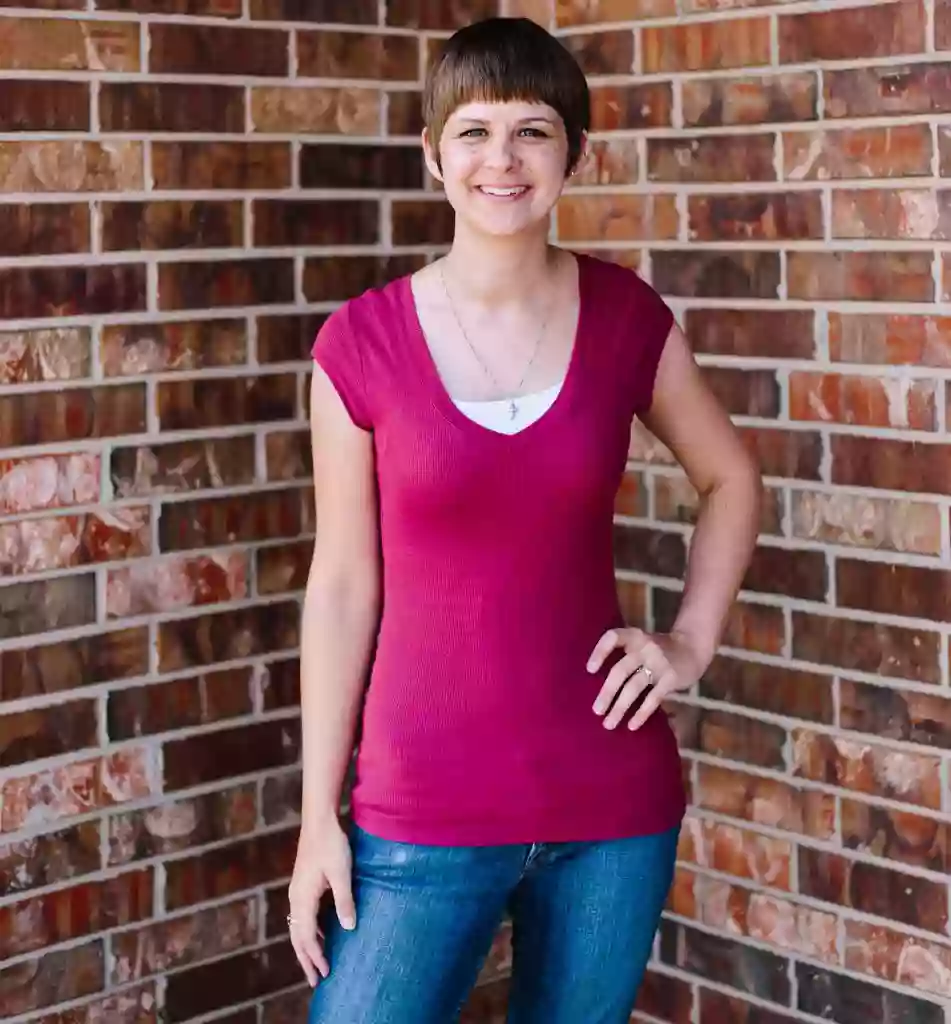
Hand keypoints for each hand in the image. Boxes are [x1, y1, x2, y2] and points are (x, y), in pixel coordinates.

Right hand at [287, 816, 356, 985]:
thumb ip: (344, 901)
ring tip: (318, 962)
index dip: (315, 956)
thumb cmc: (331, 844)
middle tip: (316, 980)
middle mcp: (296, 897)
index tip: (324, 973)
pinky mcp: (303, 884)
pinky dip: (309, 930)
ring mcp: (298, 890)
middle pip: (297, 936)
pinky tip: (321, 933)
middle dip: (306, 959)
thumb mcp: (342, 873)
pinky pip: (303, 915)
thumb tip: (348, 928)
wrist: (319, 821)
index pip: (305, 936)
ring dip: (307, 946)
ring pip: (298, 926)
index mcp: (303, 897)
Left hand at [587, 628, 705, 731]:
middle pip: (620, 670)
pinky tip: (632, 725)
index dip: (600, 651)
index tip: (589, 670)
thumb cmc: (660, 650)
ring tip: (609, 724)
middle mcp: (644, 646)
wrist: (693, 648)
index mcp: (634, 636)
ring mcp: (659, 662)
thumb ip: (626, 656)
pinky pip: (653, 698)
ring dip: (619, 707)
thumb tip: (599, 685)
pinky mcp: (671, 677)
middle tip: (596, 711)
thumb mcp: (642, 644)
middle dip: (607, 692)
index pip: (612, 637)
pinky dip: (641, 713)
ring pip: (634, 687)